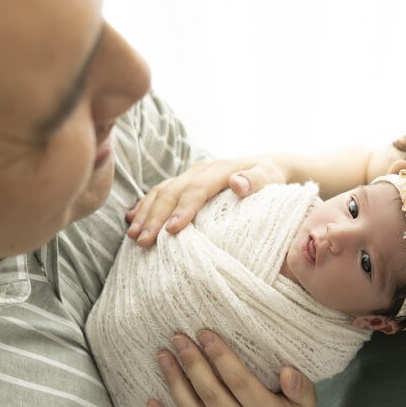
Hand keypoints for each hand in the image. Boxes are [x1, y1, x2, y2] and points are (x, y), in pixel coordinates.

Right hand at [125, 157, 286, 245]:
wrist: (269, 166)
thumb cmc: (273, 177)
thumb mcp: (272, 176)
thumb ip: (257, 179)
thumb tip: (237, 182)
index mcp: (220, 169)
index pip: (196, 189)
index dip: (182, 209)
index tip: (170, 230)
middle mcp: (201, 170)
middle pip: (172, 191)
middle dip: (154, 216)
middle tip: (142, 240)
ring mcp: (190, 175)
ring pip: (161, 191)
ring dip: (145, 212)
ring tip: (134, 235)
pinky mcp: (185, 182)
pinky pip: (160, 192)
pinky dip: (144, 205)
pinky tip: (132, 219)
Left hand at [147, 330, 319, 406]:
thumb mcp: (308, 401)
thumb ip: (301, 386)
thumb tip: (287, 371)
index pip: (239, 382)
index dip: (221, 357)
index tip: (205, 333)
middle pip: (211, 395)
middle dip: (192, 364)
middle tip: (178, 338)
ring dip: (174, 384)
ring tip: (163, 356)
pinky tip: (151, 400)